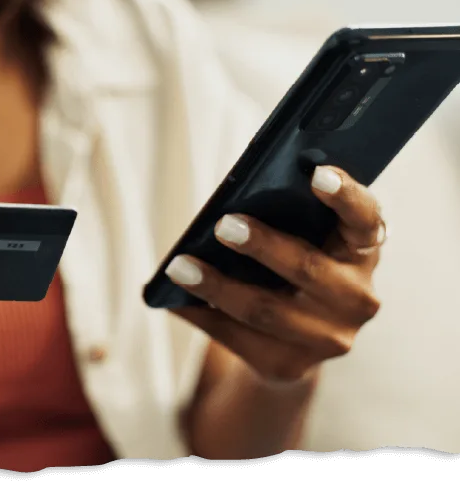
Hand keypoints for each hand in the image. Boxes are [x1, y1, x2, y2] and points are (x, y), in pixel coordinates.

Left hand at [166, 166, 385, 383]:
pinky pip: (239, 339)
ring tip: (179, 267)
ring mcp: (329, 338)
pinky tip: (175, 299)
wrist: (293, 340)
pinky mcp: (291, 366)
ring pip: (265, 310)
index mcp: (362, 251)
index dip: (345, 196)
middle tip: (222, 225)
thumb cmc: (290, 263)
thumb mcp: (300, 238)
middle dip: (262, 246)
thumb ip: (285, 218)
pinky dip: (203, 315)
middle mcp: (357, 297)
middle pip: (307, 268)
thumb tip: (228, 205)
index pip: (364, 218)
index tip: (318, 173)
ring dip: (216, 286)